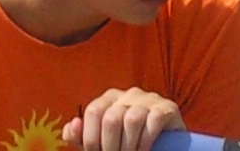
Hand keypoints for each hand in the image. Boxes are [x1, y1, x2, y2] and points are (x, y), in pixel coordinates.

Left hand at [65, 89, 183, 150]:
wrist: (165, 145)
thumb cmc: (128, 143)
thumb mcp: (102, 141)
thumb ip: (81, 136)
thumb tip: (72, 126)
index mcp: (110, 98)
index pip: (93, 111)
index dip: (91, 138)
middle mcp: (128, 94)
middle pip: (111, 118)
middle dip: (109, 147)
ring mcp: (149, 99)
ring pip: (131, 120)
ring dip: (128, 146)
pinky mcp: (167, 107)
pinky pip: (154, 121)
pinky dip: (146, 141)